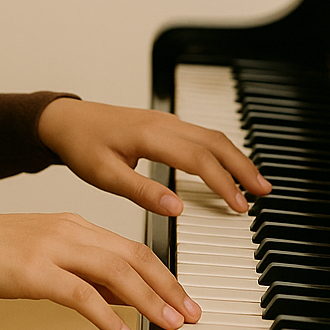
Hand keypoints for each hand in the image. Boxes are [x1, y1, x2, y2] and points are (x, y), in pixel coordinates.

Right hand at [0, 212, 199, 329]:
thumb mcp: (44, 255)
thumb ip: (82, 271)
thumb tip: (118, 296)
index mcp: (73, 225)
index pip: (130, 247)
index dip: (162, 273)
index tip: (182, 296)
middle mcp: (69, 231)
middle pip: (132, 256)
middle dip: (167, 285)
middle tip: (191, 311)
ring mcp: (52, 248)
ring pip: (115, 272)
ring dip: (148, 299)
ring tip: (170, 322)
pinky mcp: (34, 271)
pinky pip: (80, 294)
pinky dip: (106, 314)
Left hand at [37, 99, 269, 215]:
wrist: (65, 121)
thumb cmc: (81, 146)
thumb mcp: (104, 175)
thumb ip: (141, 191)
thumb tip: (176, 208)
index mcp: (150, 136)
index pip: (198, 159)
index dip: (222, 183)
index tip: (238, 206)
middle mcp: (163, 123)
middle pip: (215, 142)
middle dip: (243, 167)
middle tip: (264, 193)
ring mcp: (166, 120)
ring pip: (212, 135)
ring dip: (236, 157)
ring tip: (256, 183)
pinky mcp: (165, 123)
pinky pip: (202, 134)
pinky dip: (222, 150)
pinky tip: (229, 165)